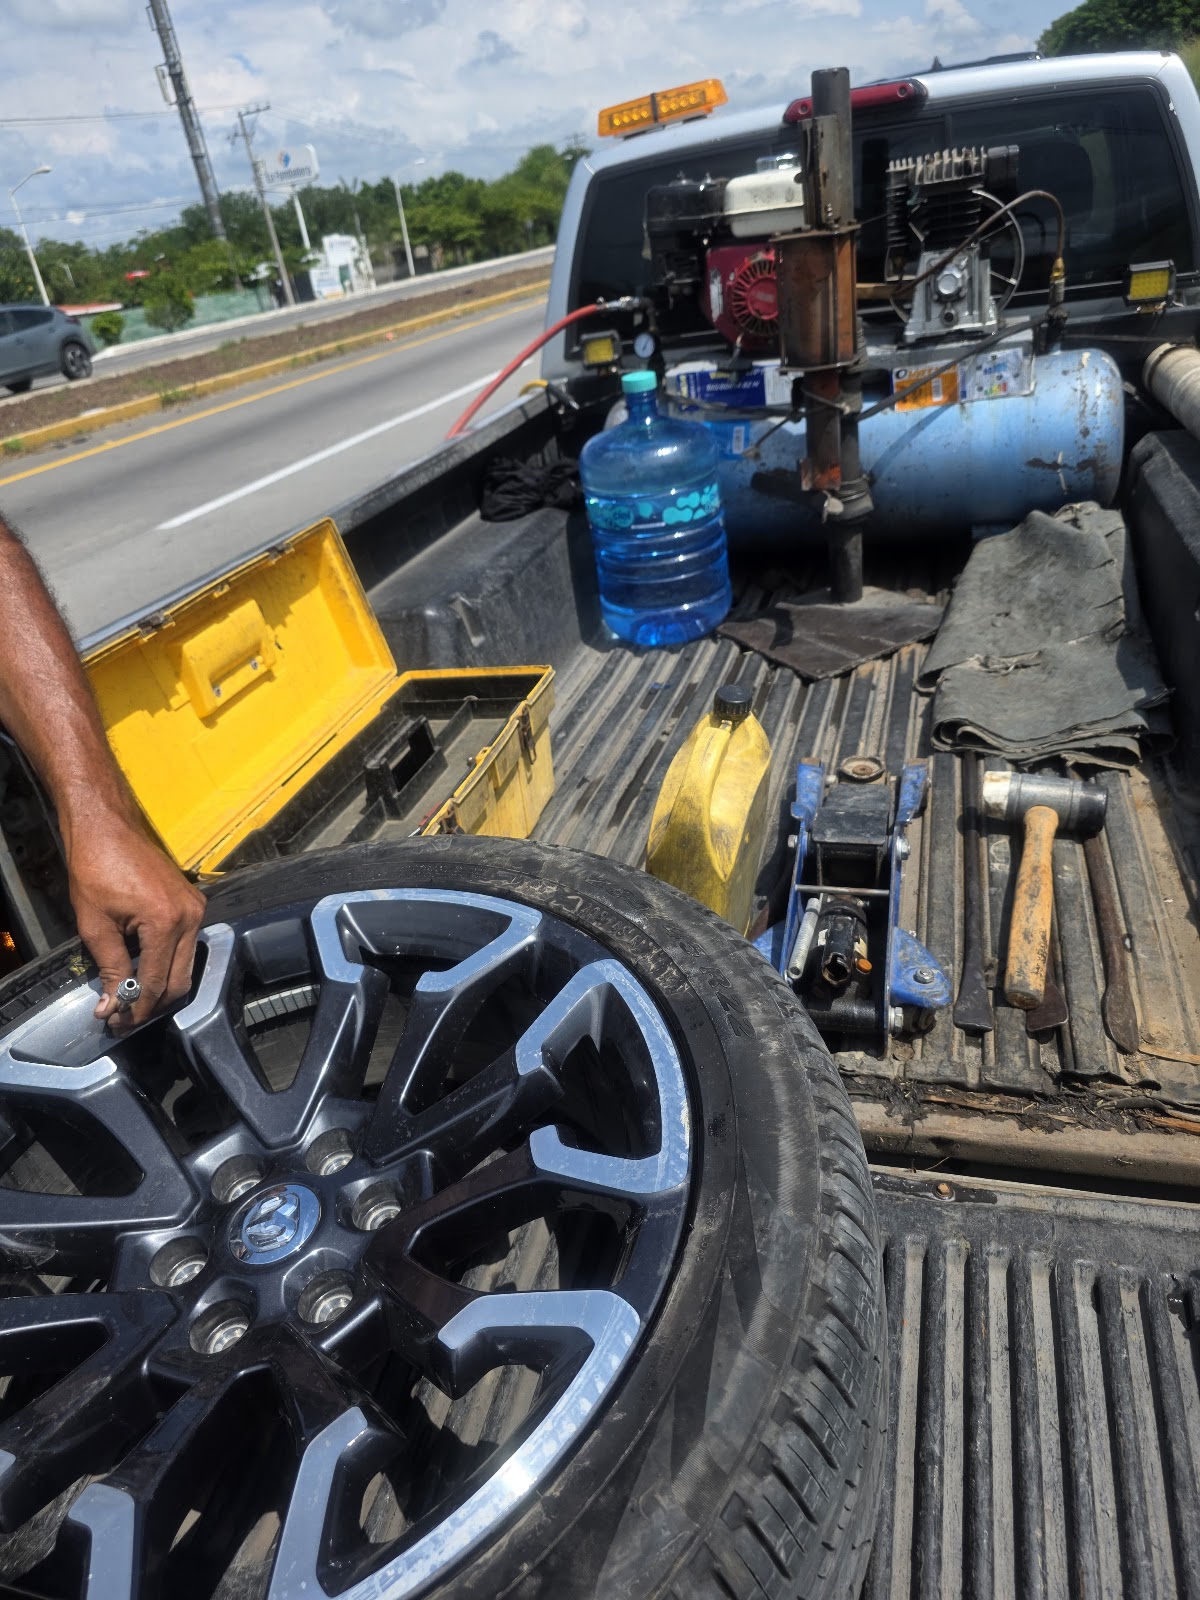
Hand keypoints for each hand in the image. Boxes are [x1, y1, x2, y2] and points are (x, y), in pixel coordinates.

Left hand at [65, 816, 206, 1029]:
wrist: (107, 826)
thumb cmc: (96, 867)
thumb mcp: (95, 924)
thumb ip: (110, 968)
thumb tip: (112, 1004)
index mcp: (167, 922)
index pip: (156, 982)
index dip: (136, 1009)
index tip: (116, 1023)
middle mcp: (191, 917)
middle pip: (180, 981)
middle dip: (153, 1004)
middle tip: (124, 1017)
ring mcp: (196, 909)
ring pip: (187, 966)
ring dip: (161, 986)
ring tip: (132, 998)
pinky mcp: (193, 903)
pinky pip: (187, 945)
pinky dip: (168, 963)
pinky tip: (144, 970)